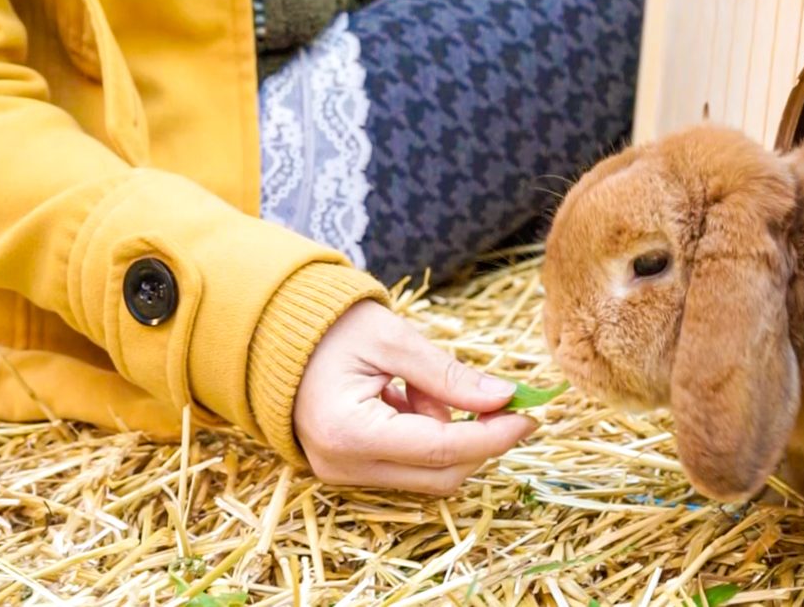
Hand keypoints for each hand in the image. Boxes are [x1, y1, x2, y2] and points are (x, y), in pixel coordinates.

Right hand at [293, 300, 538, 494]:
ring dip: (446, 433)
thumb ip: (447, 374)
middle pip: (440, 474)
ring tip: (420, 384)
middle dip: (479, 439)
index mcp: (349, 432)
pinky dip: (425, 435)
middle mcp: (342, 465)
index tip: (529, 416)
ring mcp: (342, 473)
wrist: (273, 335)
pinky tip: (407, 397)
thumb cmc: (330, 328)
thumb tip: (503, 398)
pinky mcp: (349, 470)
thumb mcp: (394, 340)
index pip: (442, 449)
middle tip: (501, 400)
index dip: (493, 435)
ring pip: (427, 474)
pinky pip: (406, 465)